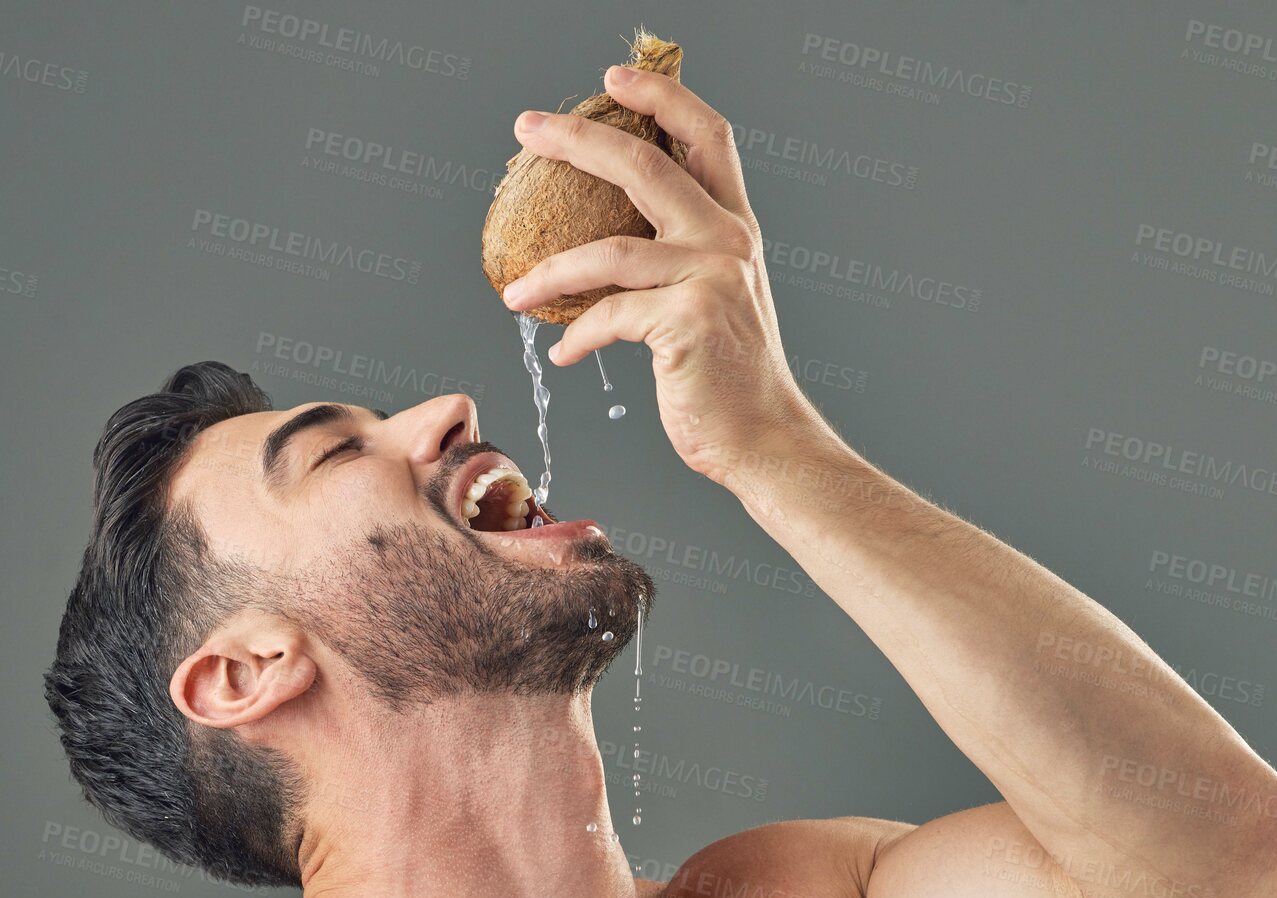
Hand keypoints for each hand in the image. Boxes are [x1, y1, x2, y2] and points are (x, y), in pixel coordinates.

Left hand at [499, 65, 827, 485]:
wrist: (762, 440)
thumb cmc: (728, 380)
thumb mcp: (715, 302)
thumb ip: (679, 262)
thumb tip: (608, 248)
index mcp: (735, 229)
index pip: (706, 136)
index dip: (660, 97)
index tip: (612, 79)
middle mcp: (728, 241)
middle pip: (646, 164)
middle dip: (579, 137)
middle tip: (526, 127)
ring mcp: (711, 278)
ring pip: (609, 251)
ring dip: (549, 271)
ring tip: (513, 294)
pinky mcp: (687, 321)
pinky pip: (608, 317)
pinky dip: (577, 336)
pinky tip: (561, 354)